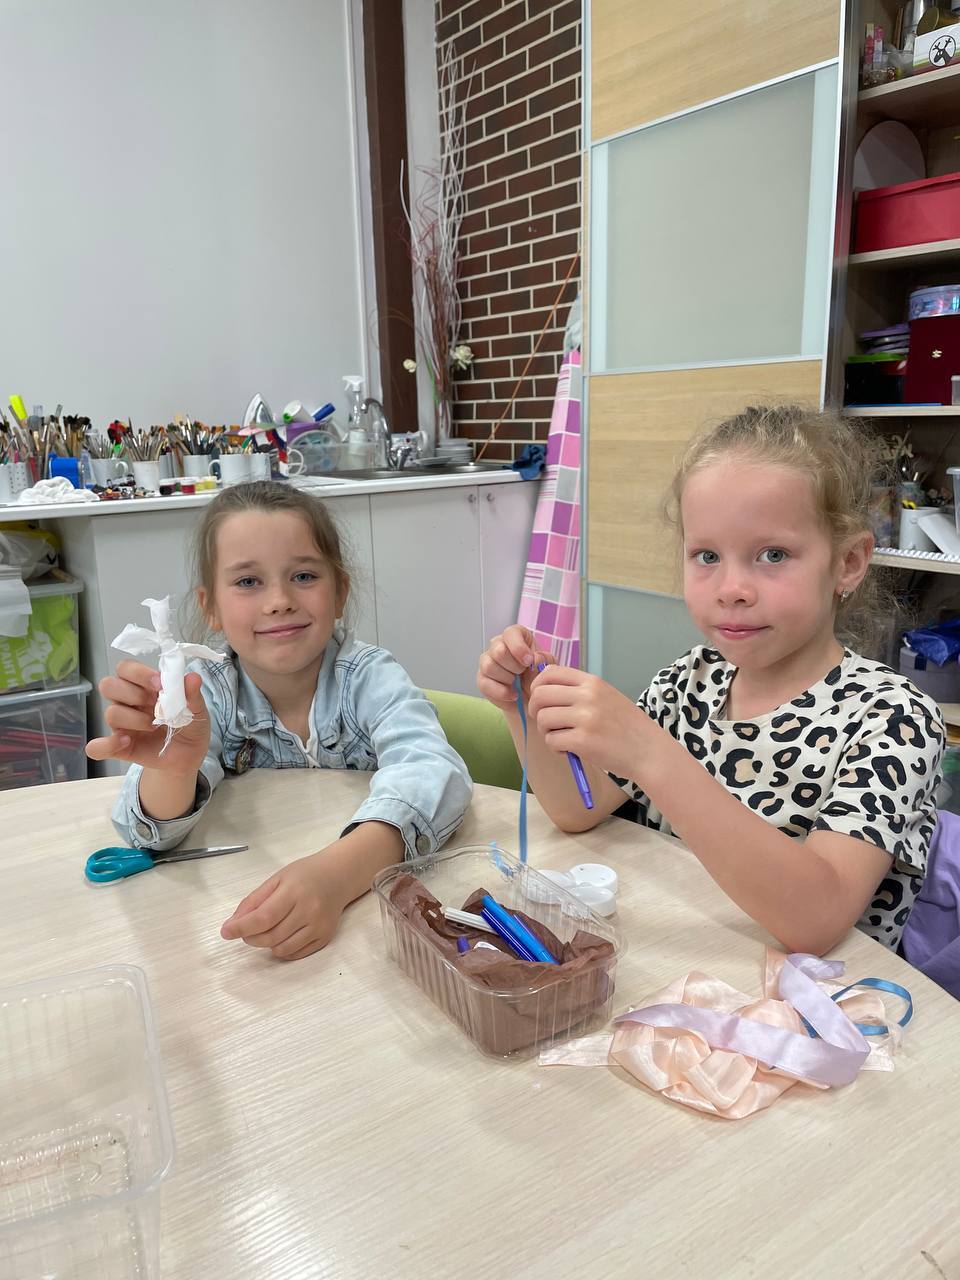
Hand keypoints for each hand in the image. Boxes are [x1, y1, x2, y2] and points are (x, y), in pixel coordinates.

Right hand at [85, 659, 209, 774]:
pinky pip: (96, 747)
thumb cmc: (189, 725)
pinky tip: (126, 742)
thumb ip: (192, 694)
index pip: (125, 668)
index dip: (138, 673)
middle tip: (156, 706)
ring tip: (154, 727)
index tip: (159, 684)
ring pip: (110, 712)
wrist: (190, 755)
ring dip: (135, 720)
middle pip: (108, 685)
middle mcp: (128, 702)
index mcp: (144, 686)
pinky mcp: (118, 748)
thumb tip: (193, 677)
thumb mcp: (197, 709)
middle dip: (133, 694)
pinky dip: (106, 745)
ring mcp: (121, 725)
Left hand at [221, 848, 349, 960]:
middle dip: (250, 937)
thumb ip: (254, 900)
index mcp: (294, 891)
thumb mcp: (277, 878)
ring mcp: (319, 926)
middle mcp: (309, 910)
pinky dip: (281, 950)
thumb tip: (233, 923)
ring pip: (282, 949)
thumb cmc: (305, 874)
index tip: (225, 932)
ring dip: (265, 944)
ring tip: (265, 931)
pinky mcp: (325, 938)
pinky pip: (296, 954)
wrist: (338, 876)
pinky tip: (281, 936)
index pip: (263, 917)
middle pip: (270, 936)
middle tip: (245, 930)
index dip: (241, 928)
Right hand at [477, 624, 553, 708]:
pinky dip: (502, 692)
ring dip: (507, 679)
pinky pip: (485, 683)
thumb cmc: (538, 677)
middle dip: (514, 667)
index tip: (528, 662)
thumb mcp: (547, 666)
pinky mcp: (482, 678)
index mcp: (516, 636)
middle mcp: (498, 644)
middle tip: (522, 674)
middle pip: (499, 650)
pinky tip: (513, 694)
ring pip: (489, 666)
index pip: (511, 633)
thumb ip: (544, 660)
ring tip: (517, 684)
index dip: (519, 648)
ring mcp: (487, 661)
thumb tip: (534, 658)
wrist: (532, 699)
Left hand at [528, 666, 655, 779]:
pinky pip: (551, 740)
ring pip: (543, 718)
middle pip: (540, 694)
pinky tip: (569, 750)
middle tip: (546, 723)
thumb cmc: (628, 727)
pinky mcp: (583, 741)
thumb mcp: (607, 697)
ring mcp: (586, 718)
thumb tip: (544, 691)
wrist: (649, 751)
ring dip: (546, 731)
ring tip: (562, 738)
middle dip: (536, 710)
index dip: (538, 686)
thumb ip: (581, 692)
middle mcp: (588, 696)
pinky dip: (555, 748)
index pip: (550, 672)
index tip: (542, 701)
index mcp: (593, 682)